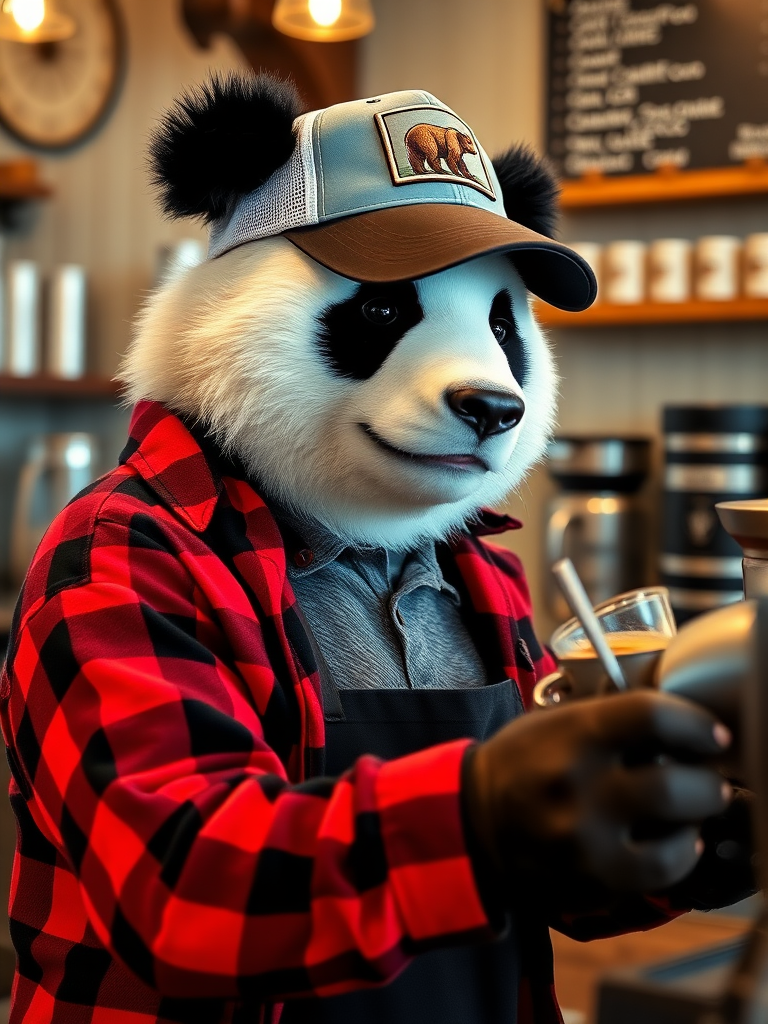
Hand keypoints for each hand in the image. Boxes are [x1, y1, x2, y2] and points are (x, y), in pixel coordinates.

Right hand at [463, 691, 732, 911]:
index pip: (654, 717)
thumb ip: (612, 720)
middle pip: (677, 783)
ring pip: (678, 833)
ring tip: (690, 811)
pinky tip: (674, 843)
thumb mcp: (555, 722)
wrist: (471, 821)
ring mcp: (585, 838)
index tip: (712, 734)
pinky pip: (660, 872)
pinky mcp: (590, 879)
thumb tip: (678, 725)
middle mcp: (579, 785)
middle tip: (706, 779)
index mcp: (572, 734)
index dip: (696, 724)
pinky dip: (678, 855)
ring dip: (695, 820)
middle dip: (706, 781)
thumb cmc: (520, 763)